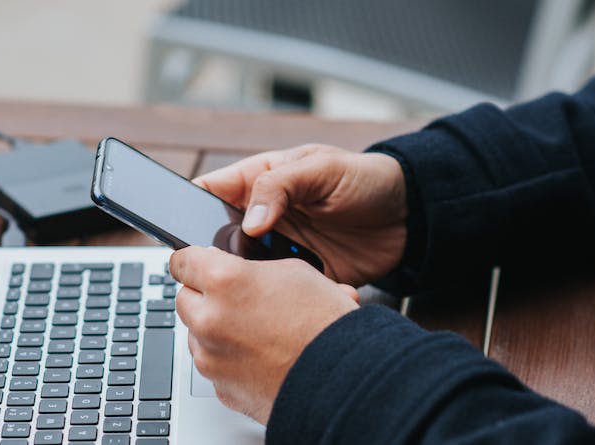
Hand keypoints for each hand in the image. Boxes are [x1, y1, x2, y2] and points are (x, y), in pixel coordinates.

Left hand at [170, 246, 359, 423]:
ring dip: (215, 330)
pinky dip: (229, 360)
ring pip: (197, 334)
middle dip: (205, 297)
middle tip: (236, 300)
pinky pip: (214, 365)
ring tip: (258, 331)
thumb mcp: (294, 272)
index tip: (196, 264)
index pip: (182, 261)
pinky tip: (260, 356)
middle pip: (184, 298)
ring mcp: (211, 357)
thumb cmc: (326, 325)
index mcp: (223, 281)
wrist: (344, 379)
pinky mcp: (220, 387)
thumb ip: (249, 269)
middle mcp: (209, 319)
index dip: (193, 260)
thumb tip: (232, 271)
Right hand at [194, 144, 406, 285]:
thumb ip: (279, 186)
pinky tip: (300, 295)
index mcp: (258, 182)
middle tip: (234, 266)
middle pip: (219, 242)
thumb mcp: (321, 168)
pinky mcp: (300, 278)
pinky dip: (285, 300)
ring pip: (245, 274)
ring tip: (271, 281)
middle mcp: (262, 219)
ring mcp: (279, 250)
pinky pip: (279, 295)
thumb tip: (248, 221)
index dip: (187, 210)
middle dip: (219, 258)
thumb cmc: (365, 178)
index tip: (184, 233)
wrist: (410, 217)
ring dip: (252, 282)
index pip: (208, 194)